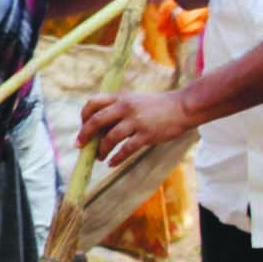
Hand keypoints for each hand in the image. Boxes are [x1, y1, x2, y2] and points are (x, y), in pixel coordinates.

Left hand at [78, 90, 196, 166]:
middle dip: (85, 135)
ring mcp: (136, 122)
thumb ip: (118, 110)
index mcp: (120, 98)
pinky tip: (111, 164)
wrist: (182, 107)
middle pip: (96, 121)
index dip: (84, 115)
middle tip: (80, 146)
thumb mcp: (134, 101)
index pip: (93, 103)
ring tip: (99, 157)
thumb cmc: (156, 106)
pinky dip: (116, 158)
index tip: (82, 126)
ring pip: (110, 138)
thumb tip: (97, 128)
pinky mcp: (146, 135)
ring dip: (101, 150)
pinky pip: (126, 150)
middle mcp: (125, 108)